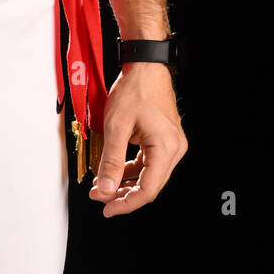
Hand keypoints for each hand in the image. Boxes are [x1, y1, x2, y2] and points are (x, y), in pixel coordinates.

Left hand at [88, 64, 186, 216]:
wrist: (145, 65)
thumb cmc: (134, 89)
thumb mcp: (116, 126)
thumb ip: (112, 160)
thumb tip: (106, 189)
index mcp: (166, 148)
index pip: (148, 190)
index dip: (126, 204)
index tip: (106, 208)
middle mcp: (174, 149)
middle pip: (150, 185)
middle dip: (123, 193)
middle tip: (99, 196)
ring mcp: (171, 144)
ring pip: (149, 175)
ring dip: (126, 182)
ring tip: (103, 185)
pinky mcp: (165, 139)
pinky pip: (149, 162)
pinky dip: (132, 169)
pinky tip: (116, 171)